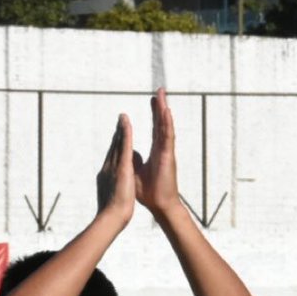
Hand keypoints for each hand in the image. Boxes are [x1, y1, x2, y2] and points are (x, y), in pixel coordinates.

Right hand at [96, 114, 135, 224]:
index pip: (115, 155)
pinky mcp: (121, 167)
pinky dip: (125, 135)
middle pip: (115, 146)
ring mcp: (114, 166)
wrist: (112, 216)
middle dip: (118, 133)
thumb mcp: (115, 191)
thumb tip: (119, 177)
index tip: (120, 133)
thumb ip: (116, 181)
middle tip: (122, 119)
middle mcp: (109, 167)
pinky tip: (126, 125)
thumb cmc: (114, 209)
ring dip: (121, 130)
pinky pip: (124, 148)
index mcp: (110, 173)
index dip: (117, 144)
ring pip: (118, 145)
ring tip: (124, 117)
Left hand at [134, 88, 179, 217]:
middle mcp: (163, 149)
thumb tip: (128, 151)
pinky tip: (166, 112)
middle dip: (160, 107)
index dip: (155, 114)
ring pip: (166, 127)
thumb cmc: (149, 191)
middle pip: (162, 124)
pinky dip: (167, 124)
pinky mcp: (168, 156)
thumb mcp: (135, 171)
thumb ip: (132, 159)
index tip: (154, 100)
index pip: (156, 128)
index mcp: (156, 151)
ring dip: (164, 111)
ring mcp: (167, 152)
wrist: (159, 204)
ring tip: (163, 96)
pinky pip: (168, 137)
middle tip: (160, 91)